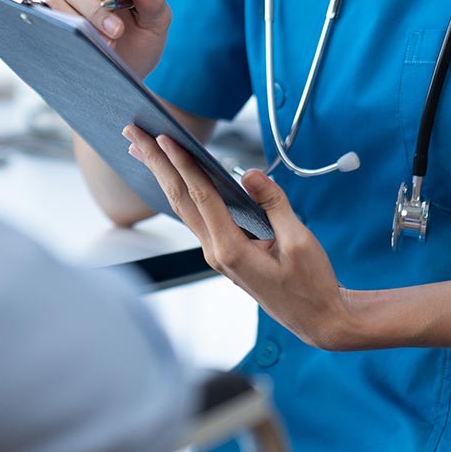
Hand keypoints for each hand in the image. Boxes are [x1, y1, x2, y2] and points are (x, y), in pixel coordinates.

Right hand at [46, 0, 171, 78]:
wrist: (129, 74)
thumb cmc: (141, 40)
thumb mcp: (158, 22)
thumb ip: (155, 3)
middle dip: (96, 9)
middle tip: (117, 31)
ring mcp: (62, 10)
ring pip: (57, 4)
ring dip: (81, 24)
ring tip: (107, 46)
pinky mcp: (55, 31)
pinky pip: (48, 25)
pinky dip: (66, 35)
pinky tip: (85, 48)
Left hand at [123, 126, 361, 350]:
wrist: (317, 319)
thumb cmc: (311, 285)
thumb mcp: (299, 241)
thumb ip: (274, 204)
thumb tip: (251, 174)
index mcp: (231, 250)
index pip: (200, 196)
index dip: (182, 163)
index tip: (164, 138)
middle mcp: (216, 252)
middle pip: (179, 198)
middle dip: (155, 162)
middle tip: (134, 132)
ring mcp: (216, 254)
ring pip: (183, 206)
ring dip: (162, 174)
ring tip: (142, 147)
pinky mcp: (224, 252)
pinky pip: (197, 214)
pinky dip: (182, 189)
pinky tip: (173, 176)